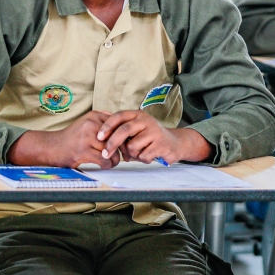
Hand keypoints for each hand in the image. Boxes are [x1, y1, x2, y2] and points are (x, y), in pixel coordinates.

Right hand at [8, 111, 118, 168]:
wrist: (52, 147)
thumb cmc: (73, 138)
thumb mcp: (87, 123)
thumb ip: (104, 123)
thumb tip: (125, 129)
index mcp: (94, 115)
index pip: (118, 125)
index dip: (125, 136)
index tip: (126, 145)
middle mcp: (91, 123)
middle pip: (116, 137)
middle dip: (122, 149)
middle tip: (125, 157)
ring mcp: (86, 137)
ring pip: (111, 149)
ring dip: (115, 159)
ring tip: (112, 162)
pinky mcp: (83, 151)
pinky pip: (104, 159)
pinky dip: (107, 165)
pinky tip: (105, 165)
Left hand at [97, 110, 211, 164]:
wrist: (175, 143)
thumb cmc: (150, 138)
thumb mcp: (137, 130)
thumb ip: (122, 132)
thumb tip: (102, 140)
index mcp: (137, 115)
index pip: (119, 116)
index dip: (107, 126)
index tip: (98, 137)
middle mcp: (146, 120)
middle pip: (124, 130)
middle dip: (112, 144)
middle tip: (105, 155)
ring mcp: (154, 131)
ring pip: (133, 146)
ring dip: (132, 155)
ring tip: (140, 153)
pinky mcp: (161, 143)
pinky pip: (143, 155)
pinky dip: (143, 159)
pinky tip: (149, 156)